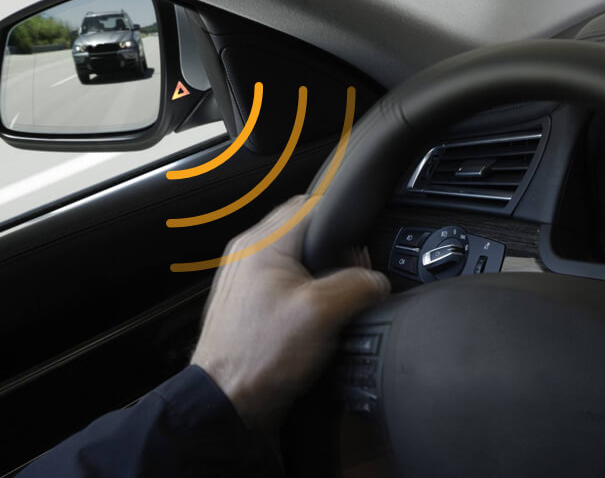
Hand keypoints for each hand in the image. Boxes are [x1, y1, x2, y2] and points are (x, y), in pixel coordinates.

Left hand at [191, 195, 389, 432]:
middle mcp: (248, 253)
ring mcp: (246, 277)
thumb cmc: (257, 357)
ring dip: (320, 268)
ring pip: (296, 254)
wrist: (227, 400)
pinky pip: (285, 278)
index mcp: (261, 243)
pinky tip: (316, 313)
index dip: (343, 220)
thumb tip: (377, 281)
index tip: (360, 245)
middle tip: (352, 272)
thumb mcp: (322, 314)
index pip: (311, 204)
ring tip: (334, 296)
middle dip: (333, 246)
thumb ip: (357, 285)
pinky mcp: (250, 300)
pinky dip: (305, 287)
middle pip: (304, 227)